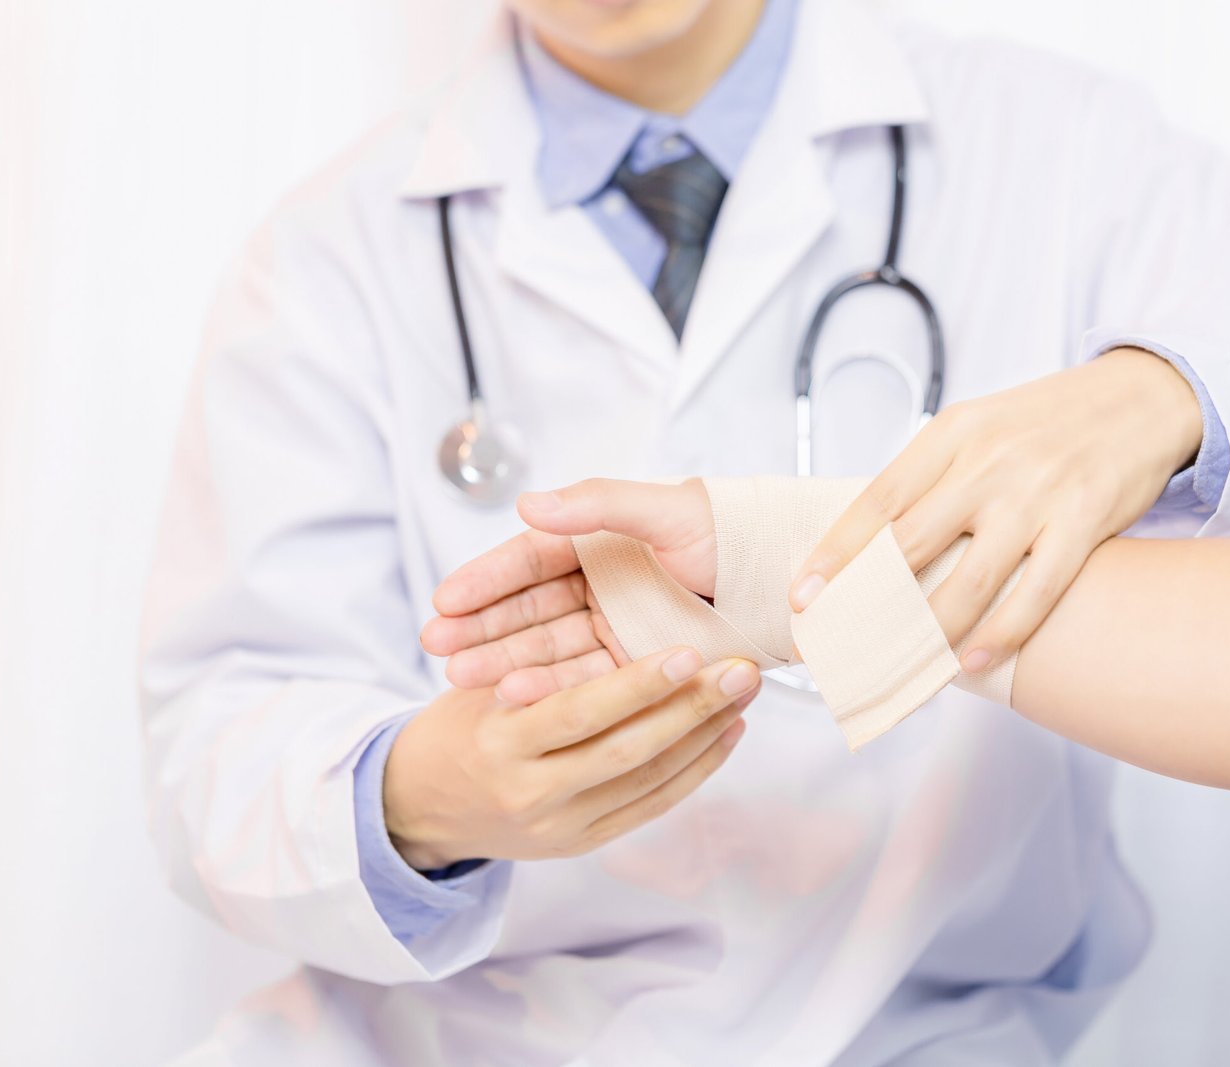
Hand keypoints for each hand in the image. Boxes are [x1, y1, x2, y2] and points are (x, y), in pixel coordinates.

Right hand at [383, 647, 759, 867]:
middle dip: (691, 709)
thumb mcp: (476, 686)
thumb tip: (603, 605)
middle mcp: (531, 792)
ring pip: (648, 780)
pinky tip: (726, 735)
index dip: (636, 684)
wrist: (421, 809)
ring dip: (705, 737)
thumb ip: (531, 660)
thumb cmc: (459, 726)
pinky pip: (650, 806)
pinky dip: (694, 771)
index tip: (686, 650)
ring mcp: (560, 826)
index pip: (578, 712)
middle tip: (740, 670)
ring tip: (744, 694)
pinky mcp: (581, 844)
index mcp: (499, 742)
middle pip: (626, 751)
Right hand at [422, 479, 716, 705]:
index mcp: (600, 542)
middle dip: (480, 628)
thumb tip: (529, 504)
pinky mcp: (636, 668)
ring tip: (463, 678)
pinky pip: (584, 681)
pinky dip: (548, 689)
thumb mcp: (666, 510)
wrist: (794, 582)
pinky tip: (513, 696)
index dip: (487, 580)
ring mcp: (616, 629)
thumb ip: (598, 505)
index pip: (529, 561)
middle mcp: (601, 587)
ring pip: (548, 649)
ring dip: (504, 662)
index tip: (444, 599)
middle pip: (529, 609)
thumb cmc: (733, 533)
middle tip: (435, 646)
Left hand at [788, 348, 1202, 670]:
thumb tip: (873, 545)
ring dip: (931, 631)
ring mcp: (1036, 493)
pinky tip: (972, 659)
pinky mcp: (1084, 521)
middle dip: (869, 604)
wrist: (1141, 397)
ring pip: (970, 579)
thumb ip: (931, 477)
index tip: (803, 595)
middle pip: (912, 545)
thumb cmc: (1046, 423)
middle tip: (842, 647)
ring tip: (903, 667)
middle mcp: (987, 462)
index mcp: (951, 434)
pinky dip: (1001, 631)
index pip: (878, 500)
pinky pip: (1035, 590)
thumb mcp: (978, 428)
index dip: (836, 553)